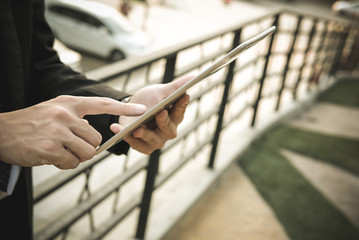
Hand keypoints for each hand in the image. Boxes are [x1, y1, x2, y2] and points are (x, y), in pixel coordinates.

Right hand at [0, 95, 145, 168]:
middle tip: (70, 146)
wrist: (0, 132)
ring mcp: (57, 131)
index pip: (102, 104)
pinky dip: (64, 163)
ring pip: (87, 152)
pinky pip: (71, 162)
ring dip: (76, 157)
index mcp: (69, 103)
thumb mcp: (54, 110)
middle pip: (96, 139)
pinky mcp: (50, 148)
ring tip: (59, 151)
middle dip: (87, 147)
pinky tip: (50, 156)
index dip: (124, 108)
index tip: (143, 110)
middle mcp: (65, 115)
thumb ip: (76, 117)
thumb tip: (94, 132)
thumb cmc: (31, 123)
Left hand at [111, 76, 191, 153]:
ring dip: (145, 134)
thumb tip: (194, 76)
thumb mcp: (160, 91)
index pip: (180, 111)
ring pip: (153, 140)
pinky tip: (117, 129)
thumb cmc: (149, 101)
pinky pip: (137, 144)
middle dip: (164, 121)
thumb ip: (175, 87)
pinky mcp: (144, 147)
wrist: (130, 110)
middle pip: (169, 129)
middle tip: (160, 113)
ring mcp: (156, 140)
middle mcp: (168, 130)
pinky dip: (127, 137)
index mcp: (175, 117)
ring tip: (137, 129)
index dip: (182, 104)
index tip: (184, 95)